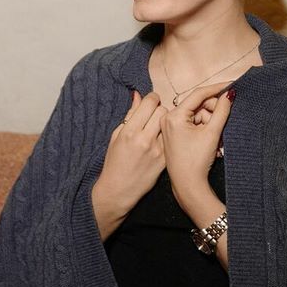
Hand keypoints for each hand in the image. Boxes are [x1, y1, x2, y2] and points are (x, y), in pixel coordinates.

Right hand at [91, 91, 166, 238]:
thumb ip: (130, 115)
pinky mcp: (165, 160)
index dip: (151, 98)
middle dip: (159, 108)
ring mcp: (157, 150)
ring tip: (158, 127)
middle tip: (154, 114)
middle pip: (162, 110)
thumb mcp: (116, 136)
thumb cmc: (114, 162)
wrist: (119, 190)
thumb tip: (138, 95)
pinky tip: (165, 139)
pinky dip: (170, 136)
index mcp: (129, 131)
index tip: (150, 101)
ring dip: (166, 122)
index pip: (149, 103)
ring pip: (170, 124)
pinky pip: (172, 139)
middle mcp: (144, 139)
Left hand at [160, 82, 232, 206]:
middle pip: (198, 105)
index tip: (231, 85)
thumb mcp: (212, 133)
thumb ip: (221, 111)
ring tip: (217, 139)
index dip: (217, 89)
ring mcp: (169, 126)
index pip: (198, 94)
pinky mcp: (174, 134)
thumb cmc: (196, 161)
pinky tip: (212, 141)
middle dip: (213, 113)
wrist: (187, 185)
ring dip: (211, 123)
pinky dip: (205, 129)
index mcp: (174, 116)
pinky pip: (192, 124)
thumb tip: (229, 94)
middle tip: (223, 124)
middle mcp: (168, 118)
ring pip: (197, 115)